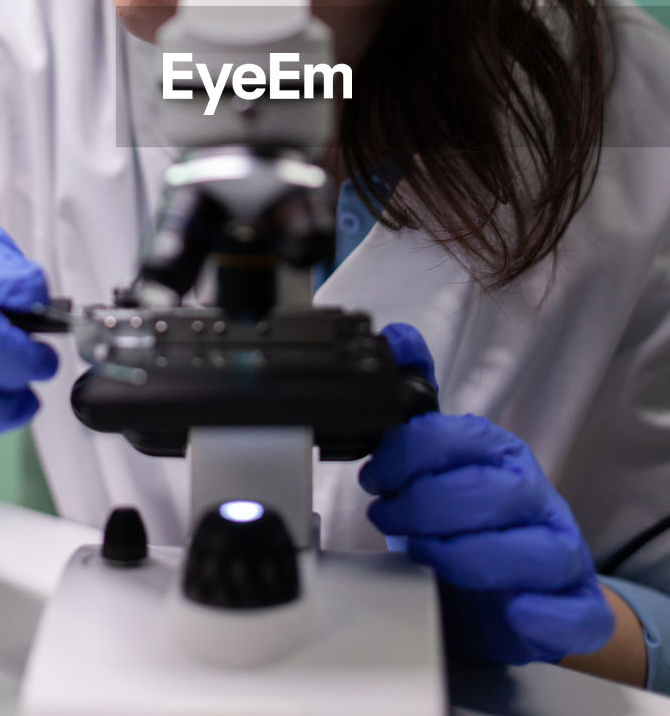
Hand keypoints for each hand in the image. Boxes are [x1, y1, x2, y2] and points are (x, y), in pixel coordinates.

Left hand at [361, 323, 613, 664]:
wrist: (508, 594)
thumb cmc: (466, 523)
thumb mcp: (435, 465)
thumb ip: (413, 409)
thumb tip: (394, 337)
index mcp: (499, 454)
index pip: (460, 438)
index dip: (408, 455)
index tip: (374, 474)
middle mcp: (534, 496)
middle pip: (490, 492)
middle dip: (425, 506)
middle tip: (387, 516)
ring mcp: (560, 551)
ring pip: (528, 551)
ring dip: (464, 557)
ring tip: (422, 557)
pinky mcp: (576, 608)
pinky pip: (568, 612)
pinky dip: (538, 613)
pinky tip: (507, 608)